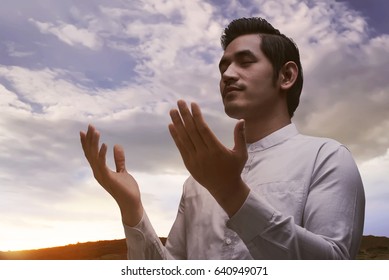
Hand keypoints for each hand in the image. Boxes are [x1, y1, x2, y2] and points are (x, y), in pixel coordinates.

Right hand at [80, 125, 142, 225]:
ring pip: (94, 156)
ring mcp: (102, 176)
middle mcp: (98, 172)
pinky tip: (105, 144)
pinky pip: (102, 164)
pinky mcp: (108, 178)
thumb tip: (116, 145)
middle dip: (89, 139)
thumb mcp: (123, 170)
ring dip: (94, 143)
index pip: (91, 154)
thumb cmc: (127, 189)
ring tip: (95, 131)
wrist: (131, 203)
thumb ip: (119, 159)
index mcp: (100, 170)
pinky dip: (102, 154)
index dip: (87, 142)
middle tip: (89, 125)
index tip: (84, 130)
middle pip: (90, 153)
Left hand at [168, 100, 249, 215]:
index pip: (203, 129)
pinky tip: (171, 126)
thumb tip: (241, 120)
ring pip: (184, 138)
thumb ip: (240, 136)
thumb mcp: (241, 153)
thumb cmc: (234, 169)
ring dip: (177, 123)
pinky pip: (181, 147)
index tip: (192, 104)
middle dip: (185, 115)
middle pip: (191, 131)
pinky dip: (176, 136)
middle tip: (179, 102)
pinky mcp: (189, 164)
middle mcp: (203, 153)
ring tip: (172, 111)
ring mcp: (195, 159)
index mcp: (216, 149)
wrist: (225, 189)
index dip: (196, 116)